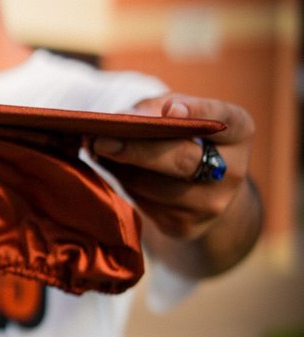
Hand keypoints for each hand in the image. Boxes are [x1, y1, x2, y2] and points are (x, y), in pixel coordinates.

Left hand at [93, 93, 255, 240]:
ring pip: (154, 186)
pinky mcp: (185, 227)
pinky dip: (123, 184)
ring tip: (98, 149)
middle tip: (102, 140)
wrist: (204, 188)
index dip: (198, 114)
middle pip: (182, 161)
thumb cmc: (186, 137)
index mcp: (239, 133)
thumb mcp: (179, 112)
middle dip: (138, 150)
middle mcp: (232, 172)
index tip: (171, 109)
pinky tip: (112, 169)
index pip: (224, 121)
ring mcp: (210, 205)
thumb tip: (119, 120)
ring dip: (121, 168)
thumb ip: (154, 109)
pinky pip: (144, 204)